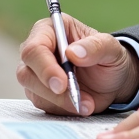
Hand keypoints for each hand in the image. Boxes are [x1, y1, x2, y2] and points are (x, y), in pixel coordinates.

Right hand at [16, 15, 138, 115]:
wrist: (112, 81)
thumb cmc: (109, 58)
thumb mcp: (111, 48)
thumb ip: (95, 47)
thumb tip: (73, 53)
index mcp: (50, 30)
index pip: (34, 48)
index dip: (45, 67)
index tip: (62, 83)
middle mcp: (38, 50)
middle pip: (26, 72)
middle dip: (49, 88)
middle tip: (74, 97)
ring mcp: (36, 73)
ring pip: (33, 91)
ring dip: (60, 101)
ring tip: (86, 101)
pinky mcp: (39, 93)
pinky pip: (43, 105)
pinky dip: (63, 108)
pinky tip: (81, 105)